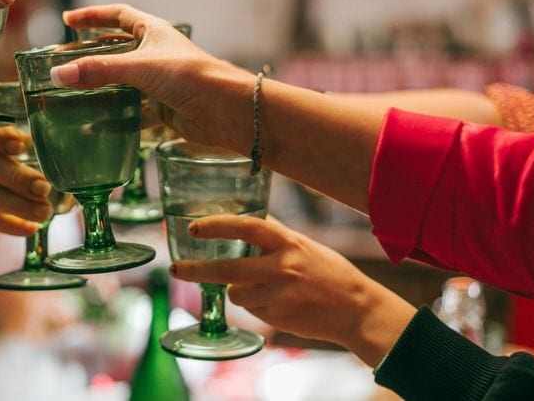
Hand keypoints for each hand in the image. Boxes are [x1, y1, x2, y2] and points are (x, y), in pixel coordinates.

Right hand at [53, 4, 254, 152]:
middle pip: (118, 50)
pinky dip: (116, 117)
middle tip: (65, 61)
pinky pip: (133, 111)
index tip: (69, 20)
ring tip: (74, 93)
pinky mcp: (163, 107)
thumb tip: (58, 75)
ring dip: (102, 88)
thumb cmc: (191, 76)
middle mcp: (156, 54)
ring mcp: (160, 82)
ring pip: (124, 82)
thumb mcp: (140, 67)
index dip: (94, 16)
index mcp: (154, 32)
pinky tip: (96, 126)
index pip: (119, 16)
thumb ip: (99, 71)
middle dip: (93, 55)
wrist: (225, 109)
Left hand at [170, 215, 415, 366]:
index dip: (216, 225)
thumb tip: (245, 217)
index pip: (246, 227)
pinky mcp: (278, 317)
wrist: (357, 309)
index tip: (194, 227)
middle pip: (227, 269)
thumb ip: (274, 234)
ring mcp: (279, 295)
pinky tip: (278, 302)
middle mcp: (282, 267)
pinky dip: (256, 306)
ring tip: (263, 288)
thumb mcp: (303, 244)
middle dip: (197, 270)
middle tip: (176, 268)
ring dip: (238, 291)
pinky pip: (252, 310)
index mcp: (288, 242)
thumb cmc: (329, 272)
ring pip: (236, 293)